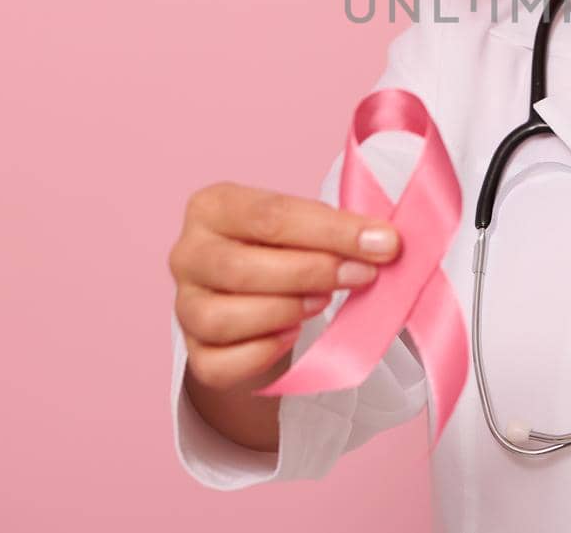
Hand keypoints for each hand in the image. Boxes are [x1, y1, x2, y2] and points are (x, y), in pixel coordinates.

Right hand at [169, 181, 402, 391]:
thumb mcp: (304, 225)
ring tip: (323, 303)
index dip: (332, 231)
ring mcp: (185, 306)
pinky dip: (260, 352)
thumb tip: (385, 241)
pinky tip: (291, 336)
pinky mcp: (195, 354)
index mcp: (212, 207)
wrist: (259, 295)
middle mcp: (188, 254)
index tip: (384, 243)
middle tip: (362, 275)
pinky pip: (219, 363)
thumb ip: (337, 229)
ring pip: (223, 318)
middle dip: (312, 272)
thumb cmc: (285, 250)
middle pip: (240, 267)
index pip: (271, 215)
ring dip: (284, 311)